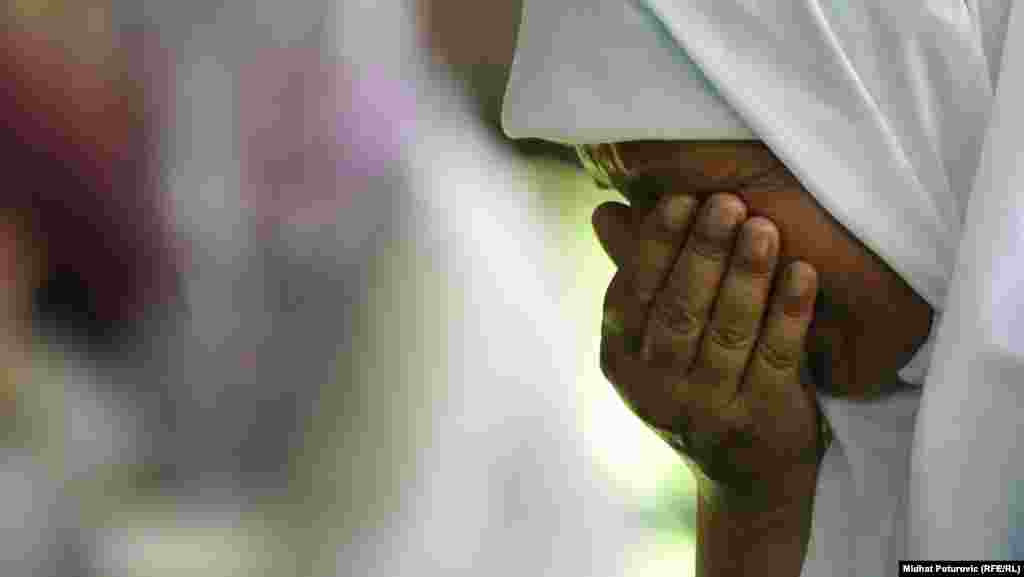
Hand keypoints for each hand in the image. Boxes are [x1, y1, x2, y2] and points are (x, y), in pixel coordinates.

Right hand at [594, 193, 821, 503]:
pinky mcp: (760, 420)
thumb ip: (639, 276)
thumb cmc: (695, 383)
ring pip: (727, 333)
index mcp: (622, 361)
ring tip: (763, 228)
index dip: (656, 246)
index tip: (681, 198)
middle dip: (703, 253)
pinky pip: (776, 358)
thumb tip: (606, 212)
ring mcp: (708, 409)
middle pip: (679, 313)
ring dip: (746, 276)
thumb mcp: (653, 340)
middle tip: (726, 203)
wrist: (744, 473)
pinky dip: (790, 313)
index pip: (633, 296)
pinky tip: (802, 272)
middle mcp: (658, 389)